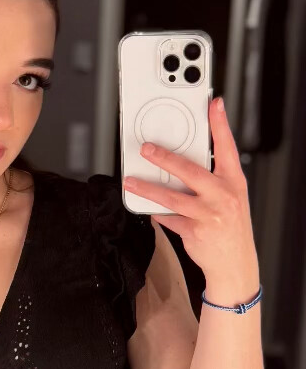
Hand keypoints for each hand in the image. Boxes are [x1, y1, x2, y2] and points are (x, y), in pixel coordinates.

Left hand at [123, 97, 258, 287]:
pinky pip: (169, 218)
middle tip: (147, 149)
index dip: (220, 124)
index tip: (213, 104)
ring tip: (132, 181)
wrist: (235, 263)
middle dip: (165, 158)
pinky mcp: (195, 231)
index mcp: (233, 181)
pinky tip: (150, 209)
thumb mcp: (231, 197)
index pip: (227, 147)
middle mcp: (223, 195)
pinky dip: (157, 213)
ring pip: (172, 197)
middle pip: (190, 171)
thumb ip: (213, 178)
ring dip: (148, 188)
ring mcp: (209, 214)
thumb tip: (183, 161)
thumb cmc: (230, 226)